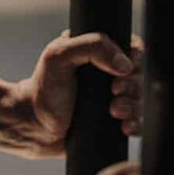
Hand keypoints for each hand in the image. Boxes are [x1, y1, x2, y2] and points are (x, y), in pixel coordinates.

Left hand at [9, 32, 143, 157]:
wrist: (34, 126)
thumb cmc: (43, 89)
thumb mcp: (59, 56)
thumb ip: (91, 47)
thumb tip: (126, 64)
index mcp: (96, 52)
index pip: (131, 47)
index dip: (134, 59)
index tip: (122, 72)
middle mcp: (106, 74)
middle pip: (138, 75)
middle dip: (132, 86)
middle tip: (114, 93)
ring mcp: (111, 98)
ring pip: (139, 99)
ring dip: (133, 106)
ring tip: (113, 112)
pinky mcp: (112, 121)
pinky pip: (136, 122)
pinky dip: (135, 125)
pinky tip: (124, 127)